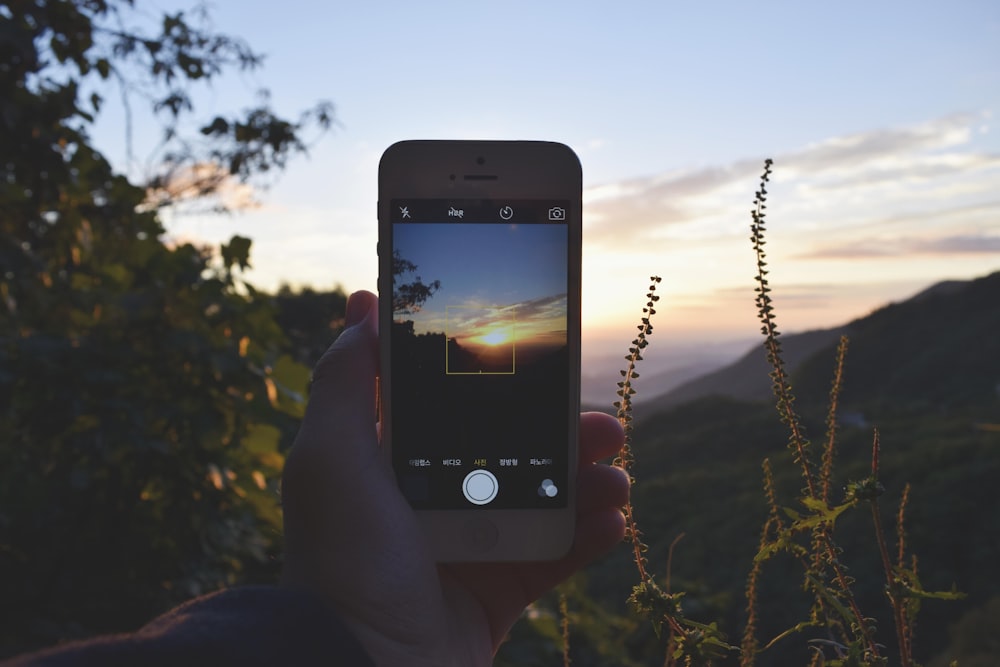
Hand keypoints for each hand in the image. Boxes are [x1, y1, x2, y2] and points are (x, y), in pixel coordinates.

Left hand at [280, 290, 628, 665]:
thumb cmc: (343, 564)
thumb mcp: (329, 462)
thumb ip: (345, 384)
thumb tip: (363, 311)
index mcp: (395, 462)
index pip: (452, 404)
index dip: (495, 378)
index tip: (540, 352)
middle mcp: (434, 497)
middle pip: (513, 447)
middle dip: (562, 431)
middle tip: (601, 422)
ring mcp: (470, 544)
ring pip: (544, 496)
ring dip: (589, 482)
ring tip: (615, 476)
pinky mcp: (498, 590)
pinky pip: (556, 555)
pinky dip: (589, 537)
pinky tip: (612, 522)